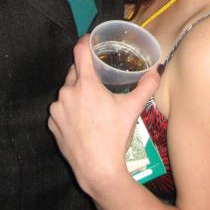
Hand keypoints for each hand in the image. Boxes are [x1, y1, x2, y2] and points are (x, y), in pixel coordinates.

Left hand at [48, 35, 158, 194]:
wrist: (98, 169)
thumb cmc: (115, 136)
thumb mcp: (133, 109)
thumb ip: (146, 86)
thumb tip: (157, 70)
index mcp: (85, 84)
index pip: (80, 51)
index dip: (85, 42)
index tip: (89, 39)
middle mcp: (67, 92)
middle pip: (74, 72)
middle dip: (84, 73)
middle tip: (98, 80)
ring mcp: (57, 109)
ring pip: (66, 92)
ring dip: (76, 93)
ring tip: (91, 105)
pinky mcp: (52, 124)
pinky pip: (60, 109)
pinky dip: (68, 110)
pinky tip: (81, 120)